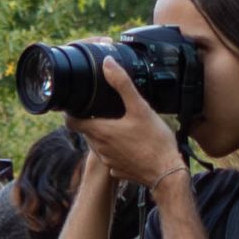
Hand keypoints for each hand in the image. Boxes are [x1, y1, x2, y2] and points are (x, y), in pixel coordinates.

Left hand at [82, 57, 182, 194]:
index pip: (71, 122)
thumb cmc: (154, 141)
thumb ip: (122, 84)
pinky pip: (111, 157)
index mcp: (100, 132)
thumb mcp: (140, 107)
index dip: (71, 112)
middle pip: (85, 131)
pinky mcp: (119, 170)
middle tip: (102, 109)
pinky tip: (129, 142)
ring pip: (98, 144)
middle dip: (90, 120)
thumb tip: (108, 64)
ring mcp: (109, 161)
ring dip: (103, 134)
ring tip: (118, 123)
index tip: (78, 104)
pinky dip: (115, 149)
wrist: (167, 174)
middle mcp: (100, 148)